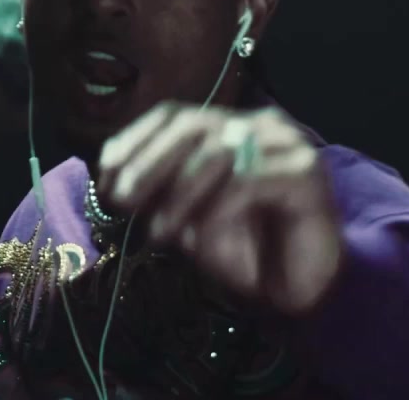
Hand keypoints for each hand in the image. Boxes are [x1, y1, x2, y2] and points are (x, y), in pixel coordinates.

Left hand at [96, 102, 343, 314]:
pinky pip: (247, 181)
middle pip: (190, 126)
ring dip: (179, 195)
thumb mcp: (187, 219)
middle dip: (147, 163)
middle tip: (121, 200)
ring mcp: (285, 144)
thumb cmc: (244, 253)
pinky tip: (200, 242)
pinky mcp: (305, 172)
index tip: (103, 177)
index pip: (171, 116)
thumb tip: (112, 177)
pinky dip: (216, 211)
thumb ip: (157, 192)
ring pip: (217, 151)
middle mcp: (257, 124)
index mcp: (227, 126)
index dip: (133, 142)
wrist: (301, 292)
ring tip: (158, 234)